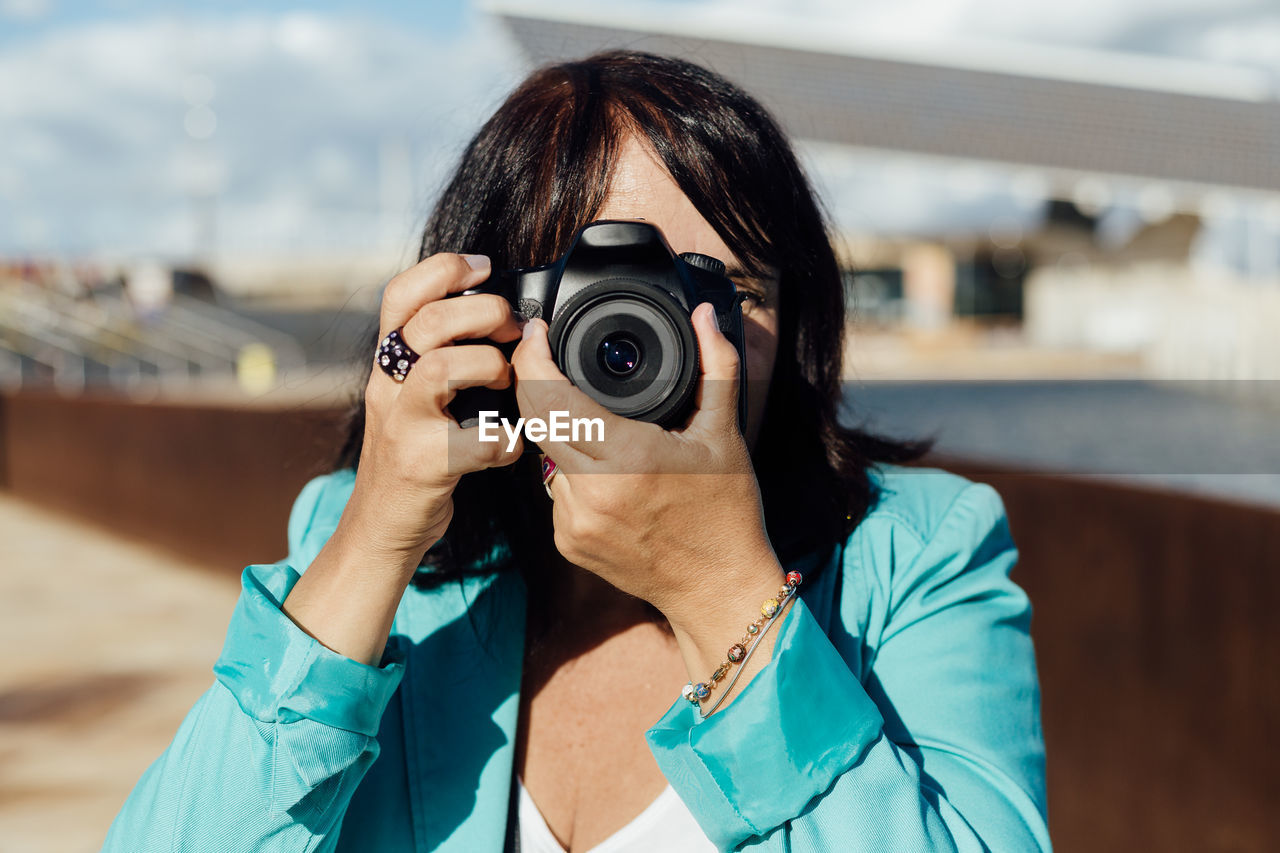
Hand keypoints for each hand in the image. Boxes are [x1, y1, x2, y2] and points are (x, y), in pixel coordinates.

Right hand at [343, 252, 524, 566]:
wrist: (381, 524)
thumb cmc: (413, 452)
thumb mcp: (413, 395)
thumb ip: (441, 354)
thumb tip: (499, 315)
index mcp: (388, 363)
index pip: (400, 295)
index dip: (442, 270)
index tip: (484, 268)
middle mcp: (387, 387)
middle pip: (426, 322)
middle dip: (482, 313)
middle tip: (513, 330)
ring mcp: (401, 426)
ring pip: (439, 368)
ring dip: (487, 365)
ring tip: (506, 380)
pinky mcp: (422, 465)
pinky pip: (474, 442)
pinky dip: (505, 441)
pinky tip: (511, 444)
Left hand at [509, 303, 782, 627]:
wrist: (718, 588)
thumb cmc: (726, 511)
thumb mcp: (725, 433)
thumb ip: (717, 366)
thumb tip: (706, 316)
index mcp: (628, 456)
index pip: (553, 397)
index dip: (534, 358)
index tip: (536, 334)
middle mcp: (592, 492)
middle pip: (534, 419)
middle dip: (535, 384)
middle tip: (548, 360)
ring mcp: (574, 522)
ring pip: (543, 455)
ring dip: (558, 433)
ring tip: (596, 425)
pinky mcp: (567, 544)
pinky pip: (553, 492)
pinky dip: (570, 474)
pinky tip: (604, 474)